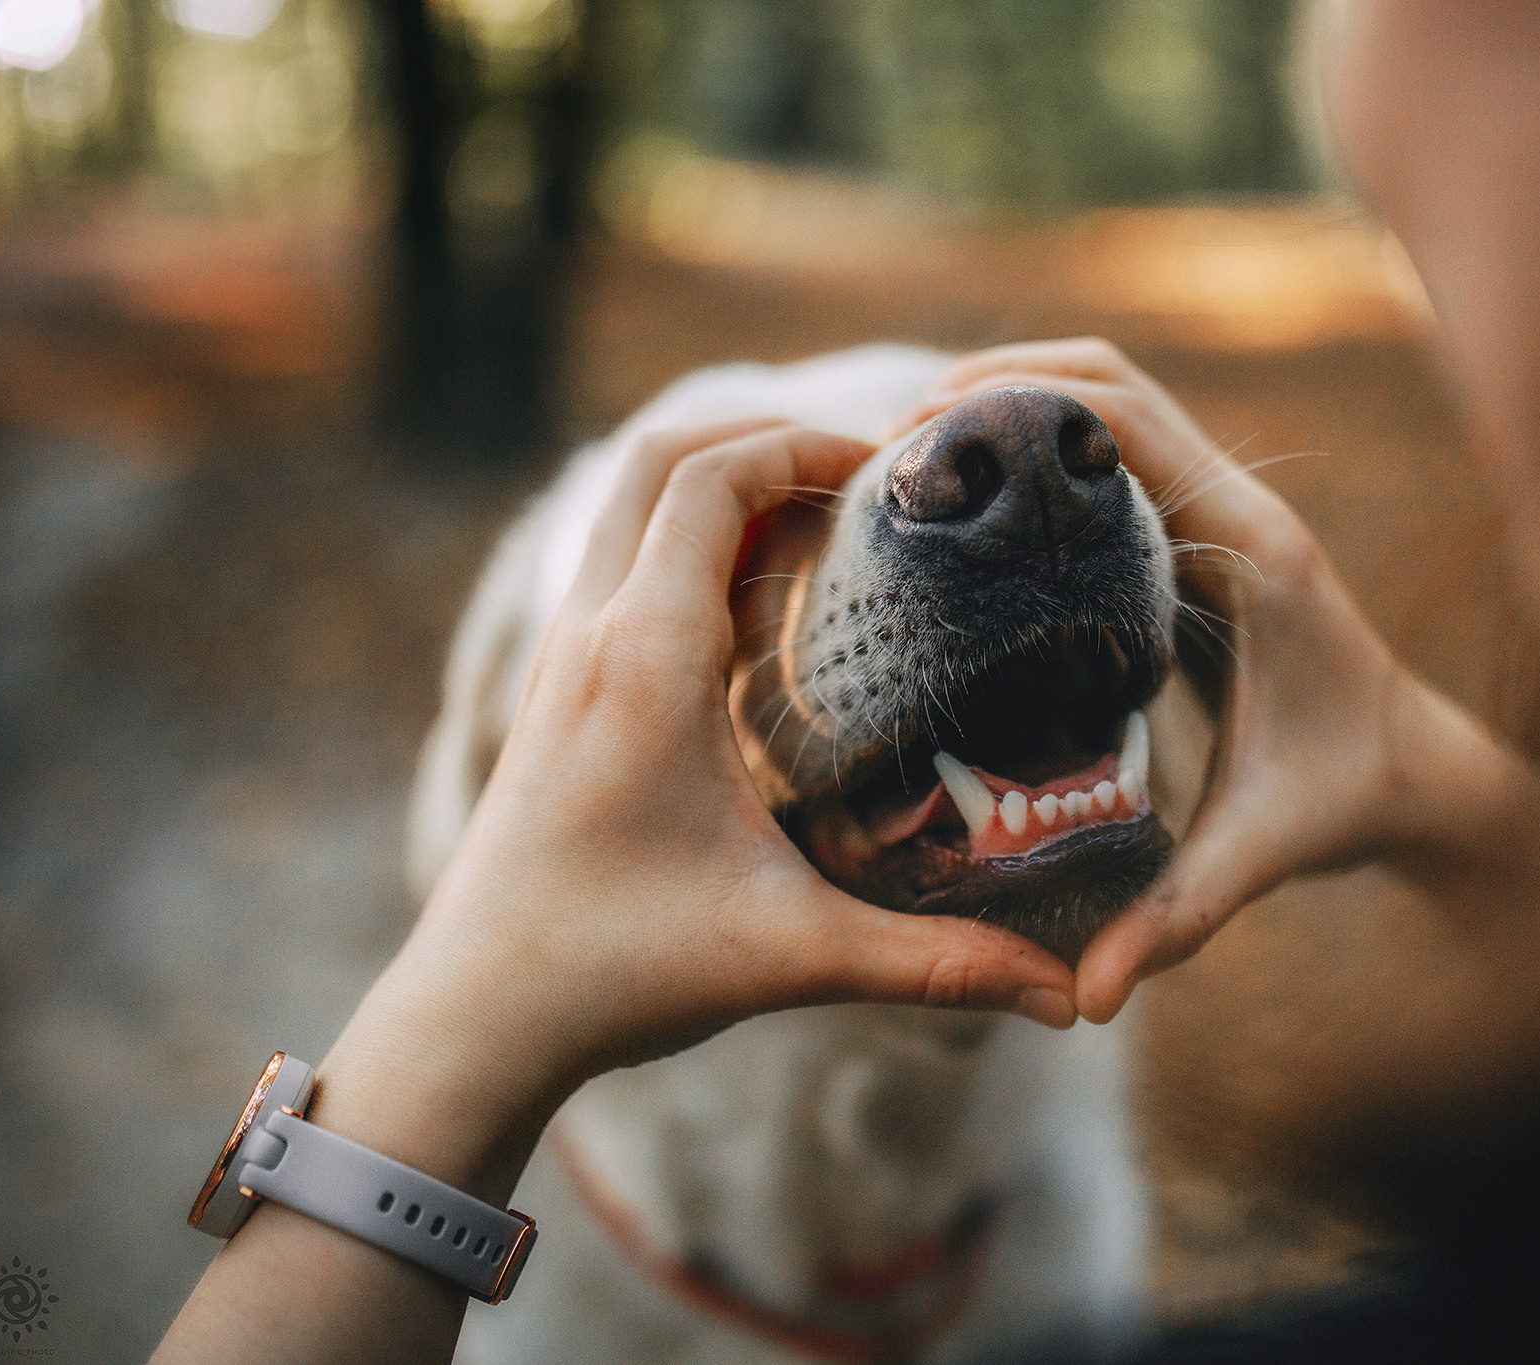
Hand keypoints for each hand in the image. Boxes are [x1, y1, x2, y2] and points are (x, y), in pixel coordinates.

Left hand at [159, 418, 1079, 1364]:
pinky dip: (686, 543)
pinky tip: (759, 613)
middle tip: (860, 475)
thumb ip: (934, 965)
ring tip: (824, 527)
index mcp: (643, 662)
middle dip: (761, 439)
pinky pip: (620, 566)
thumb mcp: (790, 955)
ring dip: (719, 486)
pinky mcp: (556, 692)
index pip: (709, 479)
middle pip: (657, 458)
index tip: (888, 463)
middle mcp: (591, 637)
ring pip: (629, 508)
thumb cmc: (616, 971)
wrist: (476, 1016)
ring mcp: (562, 660)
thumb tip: (1063, 997)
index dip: (802, 444)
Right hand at [903, 340, 1428, 1022]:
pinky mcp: (1200, 530)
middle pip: (1110, 382)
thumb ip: (1178, 914)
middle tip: (890, 450)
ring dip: (1016, 406)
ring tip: (911, 462)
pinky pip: (1114, 452)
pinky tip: (973, 504)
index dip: (1023, 404)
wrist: (1420, 771)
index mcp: (1254, 552)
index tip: (922, 442)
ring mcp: (1222, 509)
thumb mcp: (1263, 853)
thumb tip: (1088, 994)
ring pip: (1111, 404)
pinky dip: (1042, 450)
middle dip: (997, 388)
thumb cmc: (1348, 796)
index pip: (1131, 422)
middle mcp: (1239, 510)